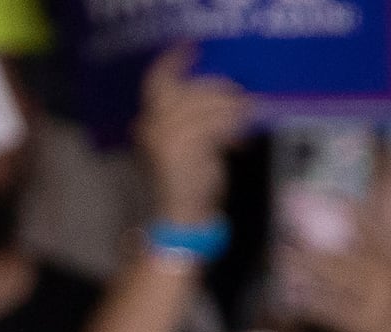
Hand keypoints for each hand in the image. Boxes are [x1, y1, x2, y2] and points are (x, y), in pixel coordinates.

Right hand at [137, 46, 257, 225]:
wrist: (176, 222)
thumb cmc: (183, 188)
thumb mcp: (181, 149)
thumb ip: (192, 123)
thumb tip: (221, 99)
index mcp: (148, 125)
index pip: (156, 82)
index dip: (172, 62)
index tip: (190, 50)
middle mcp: (153, 128)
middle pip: (189, 89)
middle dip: (219, 91)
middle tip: (240, 101)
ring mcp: (168, 139)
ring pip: (205, 106)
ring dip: (230, 112)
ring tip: (243, 124)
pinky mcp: (186, 150)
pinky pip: (214, 127)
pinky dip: (230, 131)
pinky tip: (237, 142)